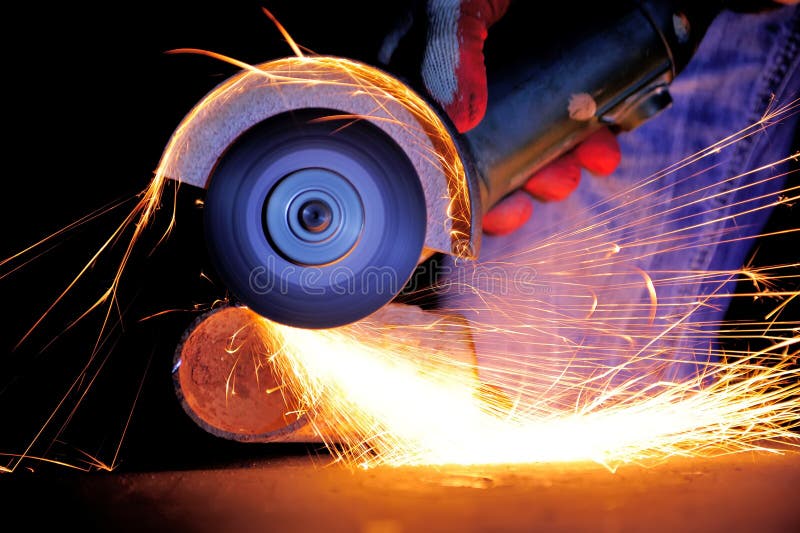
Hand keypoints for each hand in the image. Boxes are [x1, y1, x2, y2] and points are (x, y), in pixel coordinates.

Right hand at [409, 0, 622, 234]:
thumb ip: (450, 47)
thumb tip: (460, 117)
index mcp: (423, 68)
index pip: (422, 138)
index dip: (446, 181)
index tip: (473, 212)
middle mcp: (462, 80)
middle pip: (479, 150)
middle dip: (516, 180)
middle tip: (545, 188)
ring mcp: (512, 78)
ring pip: (527, 137)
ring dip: (558, 162)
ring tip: (587, 164)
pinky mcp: (555, 72)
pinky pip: (566, 115)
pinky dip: (586, 134)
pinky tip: (603, 141)